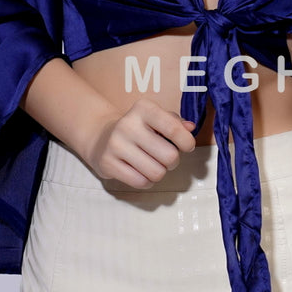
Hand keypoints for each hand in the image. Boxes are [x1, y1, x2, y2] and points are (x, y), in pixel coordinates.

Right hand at [82, 98, 197, 187]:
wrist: (101, 138)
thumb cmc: (138, 129)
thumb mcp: (155, 119)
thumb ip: (175, 122)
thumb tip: (190, 128)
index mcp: (143, 109)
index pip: (173, 128)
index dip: (187, 142)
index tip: (187, 146)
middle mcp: (128, 124)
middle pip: (169, 156)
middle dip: (173, 161)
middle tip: (166, 158)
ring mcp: (116, 145)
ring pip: (157, 173)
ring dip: (160, 172)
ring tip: (153, 165)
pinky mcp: (107, 163)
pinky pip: (141, 182)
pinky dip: (147, 181)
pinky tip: (141, 172)